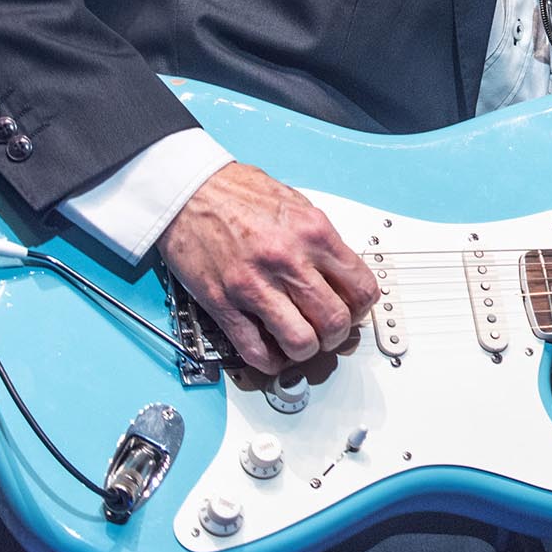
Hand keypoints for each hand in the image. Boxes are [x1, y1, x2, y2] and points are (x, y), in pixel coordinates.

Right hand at [155, 162, 379, 374]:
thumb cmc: (238, 193)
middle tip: (329, 333)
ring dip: (307, 351)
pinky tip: (273, 351)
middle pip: (336, 322)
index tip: (354, 311)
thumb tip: (342, 275)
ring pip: (302, 342)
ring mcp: (254, 285)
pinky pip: (256, 349)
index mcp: (313, 233)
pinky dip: (270, 360)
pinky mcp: (223, 303)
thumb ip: (321, 242)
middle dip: (338, 335)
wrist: (188, 190)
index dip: (363, 309)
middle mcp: (288, 260)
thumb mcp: (297, 204)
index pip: (361, 288)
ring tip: (302, 342)